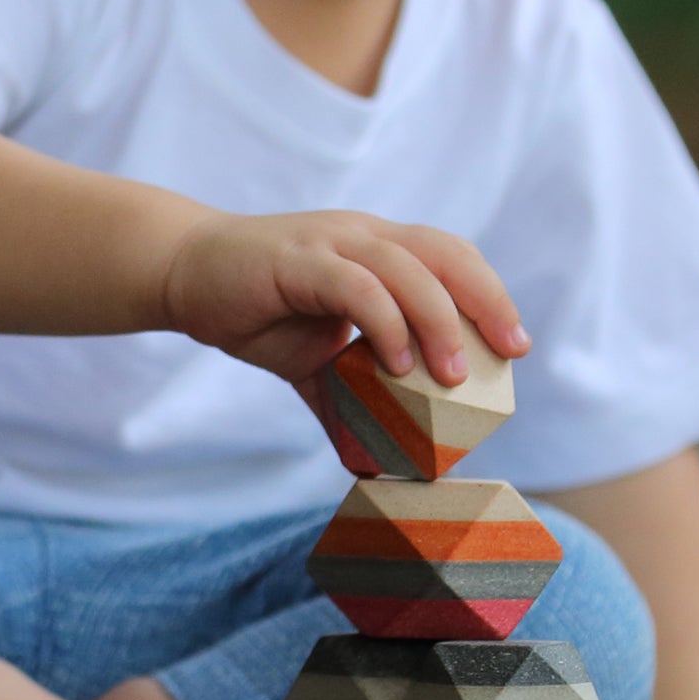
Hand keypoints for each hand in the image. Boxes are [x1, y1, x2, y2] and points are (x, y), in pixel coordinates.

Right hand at [159, 208, 527, 388]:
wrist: (185, 274)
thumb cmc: (255, 310)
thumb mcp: (312, 363)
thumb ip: (344, 402)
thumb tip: (369, 463)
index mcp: (376, 250)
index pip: (450, 257)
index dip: (488, 294)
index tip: (514, 346)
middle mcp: (362, 236)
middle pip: (444, 253)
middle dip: (486, 300)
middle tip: (509, 353)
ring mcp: (330, 242)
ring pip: (405, 267)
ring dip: (437, 320)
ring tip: (453, 376)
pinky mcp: (297, 260)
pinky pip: (354, 284)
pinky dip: (384, 321)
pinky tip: (395, 364)